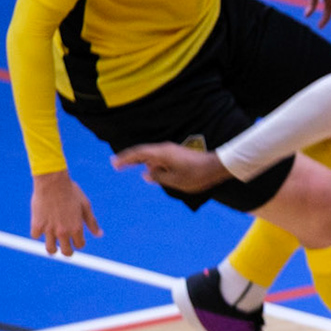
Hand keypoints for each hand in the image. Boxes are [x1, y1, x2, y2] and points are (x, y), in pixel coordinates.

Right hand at [30, 170, 100, 255]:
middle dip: (67, 251)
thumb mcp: (85, 206)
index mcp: (77, 228)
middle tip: (65, 246)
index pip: (79, 245)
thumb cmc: (71, 191)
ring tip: (52, 242)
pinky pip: (36, 236)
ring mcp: (49, 230)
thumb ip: (92, 222)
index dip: (79, 242)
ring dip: (52, 248)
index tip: (76, 238)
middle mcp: (63, 232)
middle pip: (66, 252)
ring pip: (50, 250)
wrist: (52, 182)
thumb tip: (99, 235)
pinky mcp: (37, 225)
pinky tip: (41, 225)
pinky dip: (37, 232)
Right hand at [111, 141, 231, 192]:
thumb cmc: (196, 175)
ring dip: (138, 161)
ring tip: (126, 166)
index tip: (114, 163)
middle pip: (142, 153)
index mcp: (162, 153)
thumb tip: (146, 174)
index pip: (138, 154)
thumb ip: (158, 177)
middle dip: (128, 158)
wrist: (216, 167)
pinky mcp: (176, 155)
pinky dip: (149, 163)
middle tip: (115, 164)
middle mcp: (164, 149)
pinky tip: (147, 170)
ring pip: (150, 155)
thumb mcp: (175, 181)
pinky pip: (158, 158)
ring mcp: (171, 151)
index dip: (125, 158)